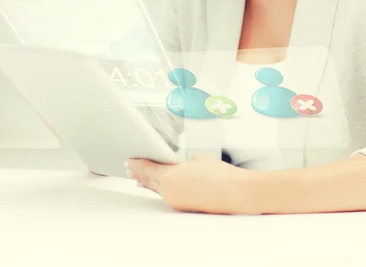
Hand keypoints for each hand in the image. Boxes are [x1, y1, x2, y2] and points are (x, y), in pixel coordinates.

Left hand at [126, 153, 260, 214]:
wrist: (236, 192)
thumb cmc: (220, 174)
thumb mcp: (199, 159)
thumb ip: (185, 161)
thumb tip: (184, 163)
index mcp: (170, 176)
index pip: (148, 168)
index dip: (137, 164)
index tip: (130, 160)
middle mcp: (169, 191)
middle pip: (149, 180)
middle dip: (139, 173)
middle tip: (129, 167)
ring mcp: (176, 201)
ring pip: (157, 189)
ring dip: (147, 182)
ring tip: (137, 178)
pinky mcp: (183, 206)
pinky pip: (166, 195)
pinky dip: (159, 189)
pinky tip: (156, 187)